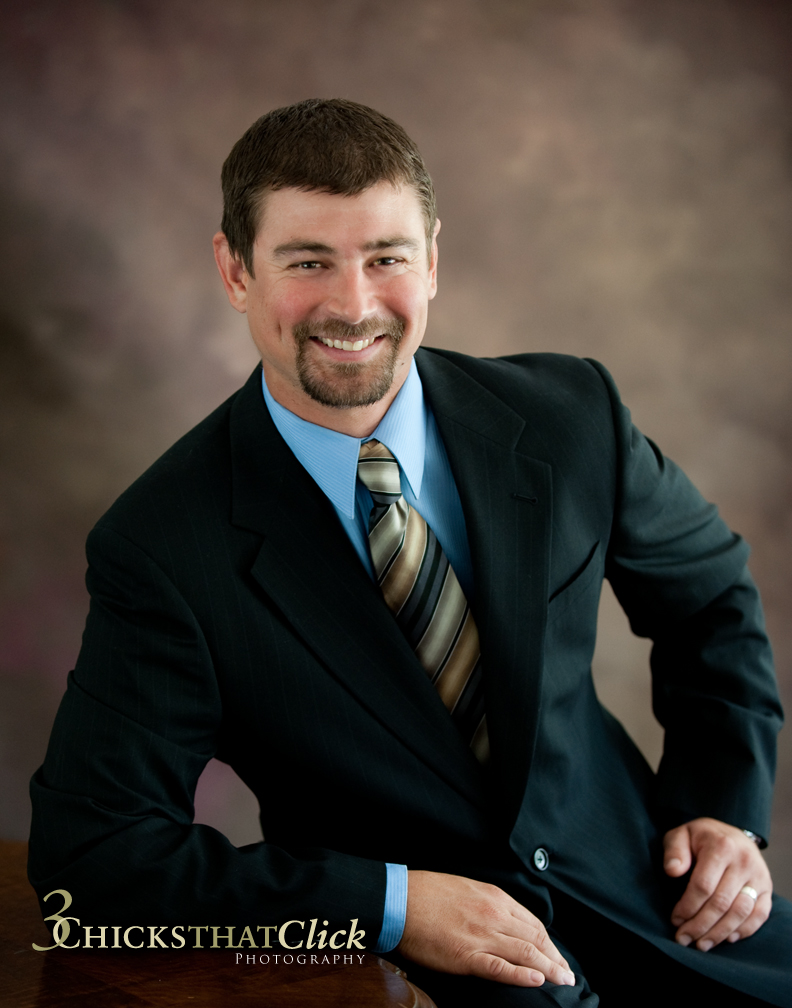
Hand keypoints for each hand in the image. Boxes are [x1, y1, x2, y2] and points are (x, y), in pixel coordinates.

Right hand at [397, 870, 575, 987]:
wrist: (400, 899)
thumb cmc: (427, 892)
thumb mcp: (466, 888)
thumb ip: (488, 903)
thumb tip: (503, 918)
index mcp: (494, 896)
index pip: (533, 922)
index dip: (550, 943)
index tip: (557, 956)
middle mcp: (493, 914)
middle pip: (535, 938)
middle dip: (555, 959)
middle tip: (568, 976)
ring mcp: (481, 935)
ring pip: (526, 953)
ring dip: (549, 969)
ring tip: (563, 982)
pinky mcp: (466, 955)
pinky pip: (501, 968)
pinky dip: (522, 975)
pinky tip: (537, 981)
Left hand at [663, 817, 771, 950]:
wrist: (730, 834)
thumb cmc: (700, 838)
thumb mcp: (681, 835)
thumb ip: (674, 851)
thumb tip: (672, 871)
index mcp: (721, 846)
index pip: (703, 886)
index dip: (688, 907)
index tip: (675, 920)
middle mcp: (743, 861)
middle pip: (721, 903)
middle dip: (700, 925)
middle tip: (684, 939)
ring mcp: (758, 876)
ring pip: (740, 913)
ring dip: (719, 933)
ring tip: (701, 944)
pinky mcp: (767, 888)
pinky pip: (759, 915)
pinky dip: (744, 930)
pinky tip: (726, 938)